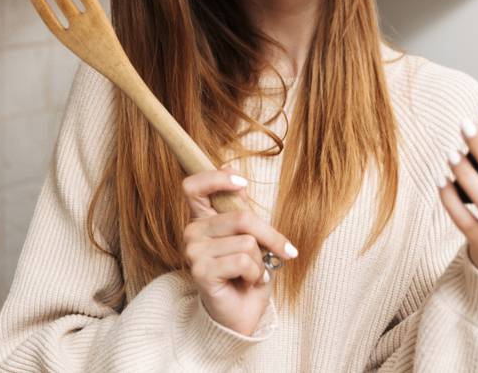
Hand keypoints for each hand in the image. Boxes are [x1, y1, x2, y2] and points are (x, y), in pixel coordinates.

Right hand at [181, 166, 297, 335]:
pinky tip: (248, 282)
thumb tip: (229, 163)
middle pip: (241, 217)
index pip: (193, 186)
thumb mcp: (249, 236)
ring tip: (253, 273)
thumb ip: (239, 206)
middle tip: (285, 251)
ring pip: (246, 241)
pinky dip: (255, 273)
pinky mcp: (201, 271)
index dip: (217, 178)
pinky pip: (242, 260)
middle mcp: (192, 232)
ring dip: (260, 261)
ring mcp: (194, 252)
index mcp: (201, 219)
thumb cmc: (246, 274)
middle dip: (270, 236)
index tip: (242, 183)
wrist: (240, 315)